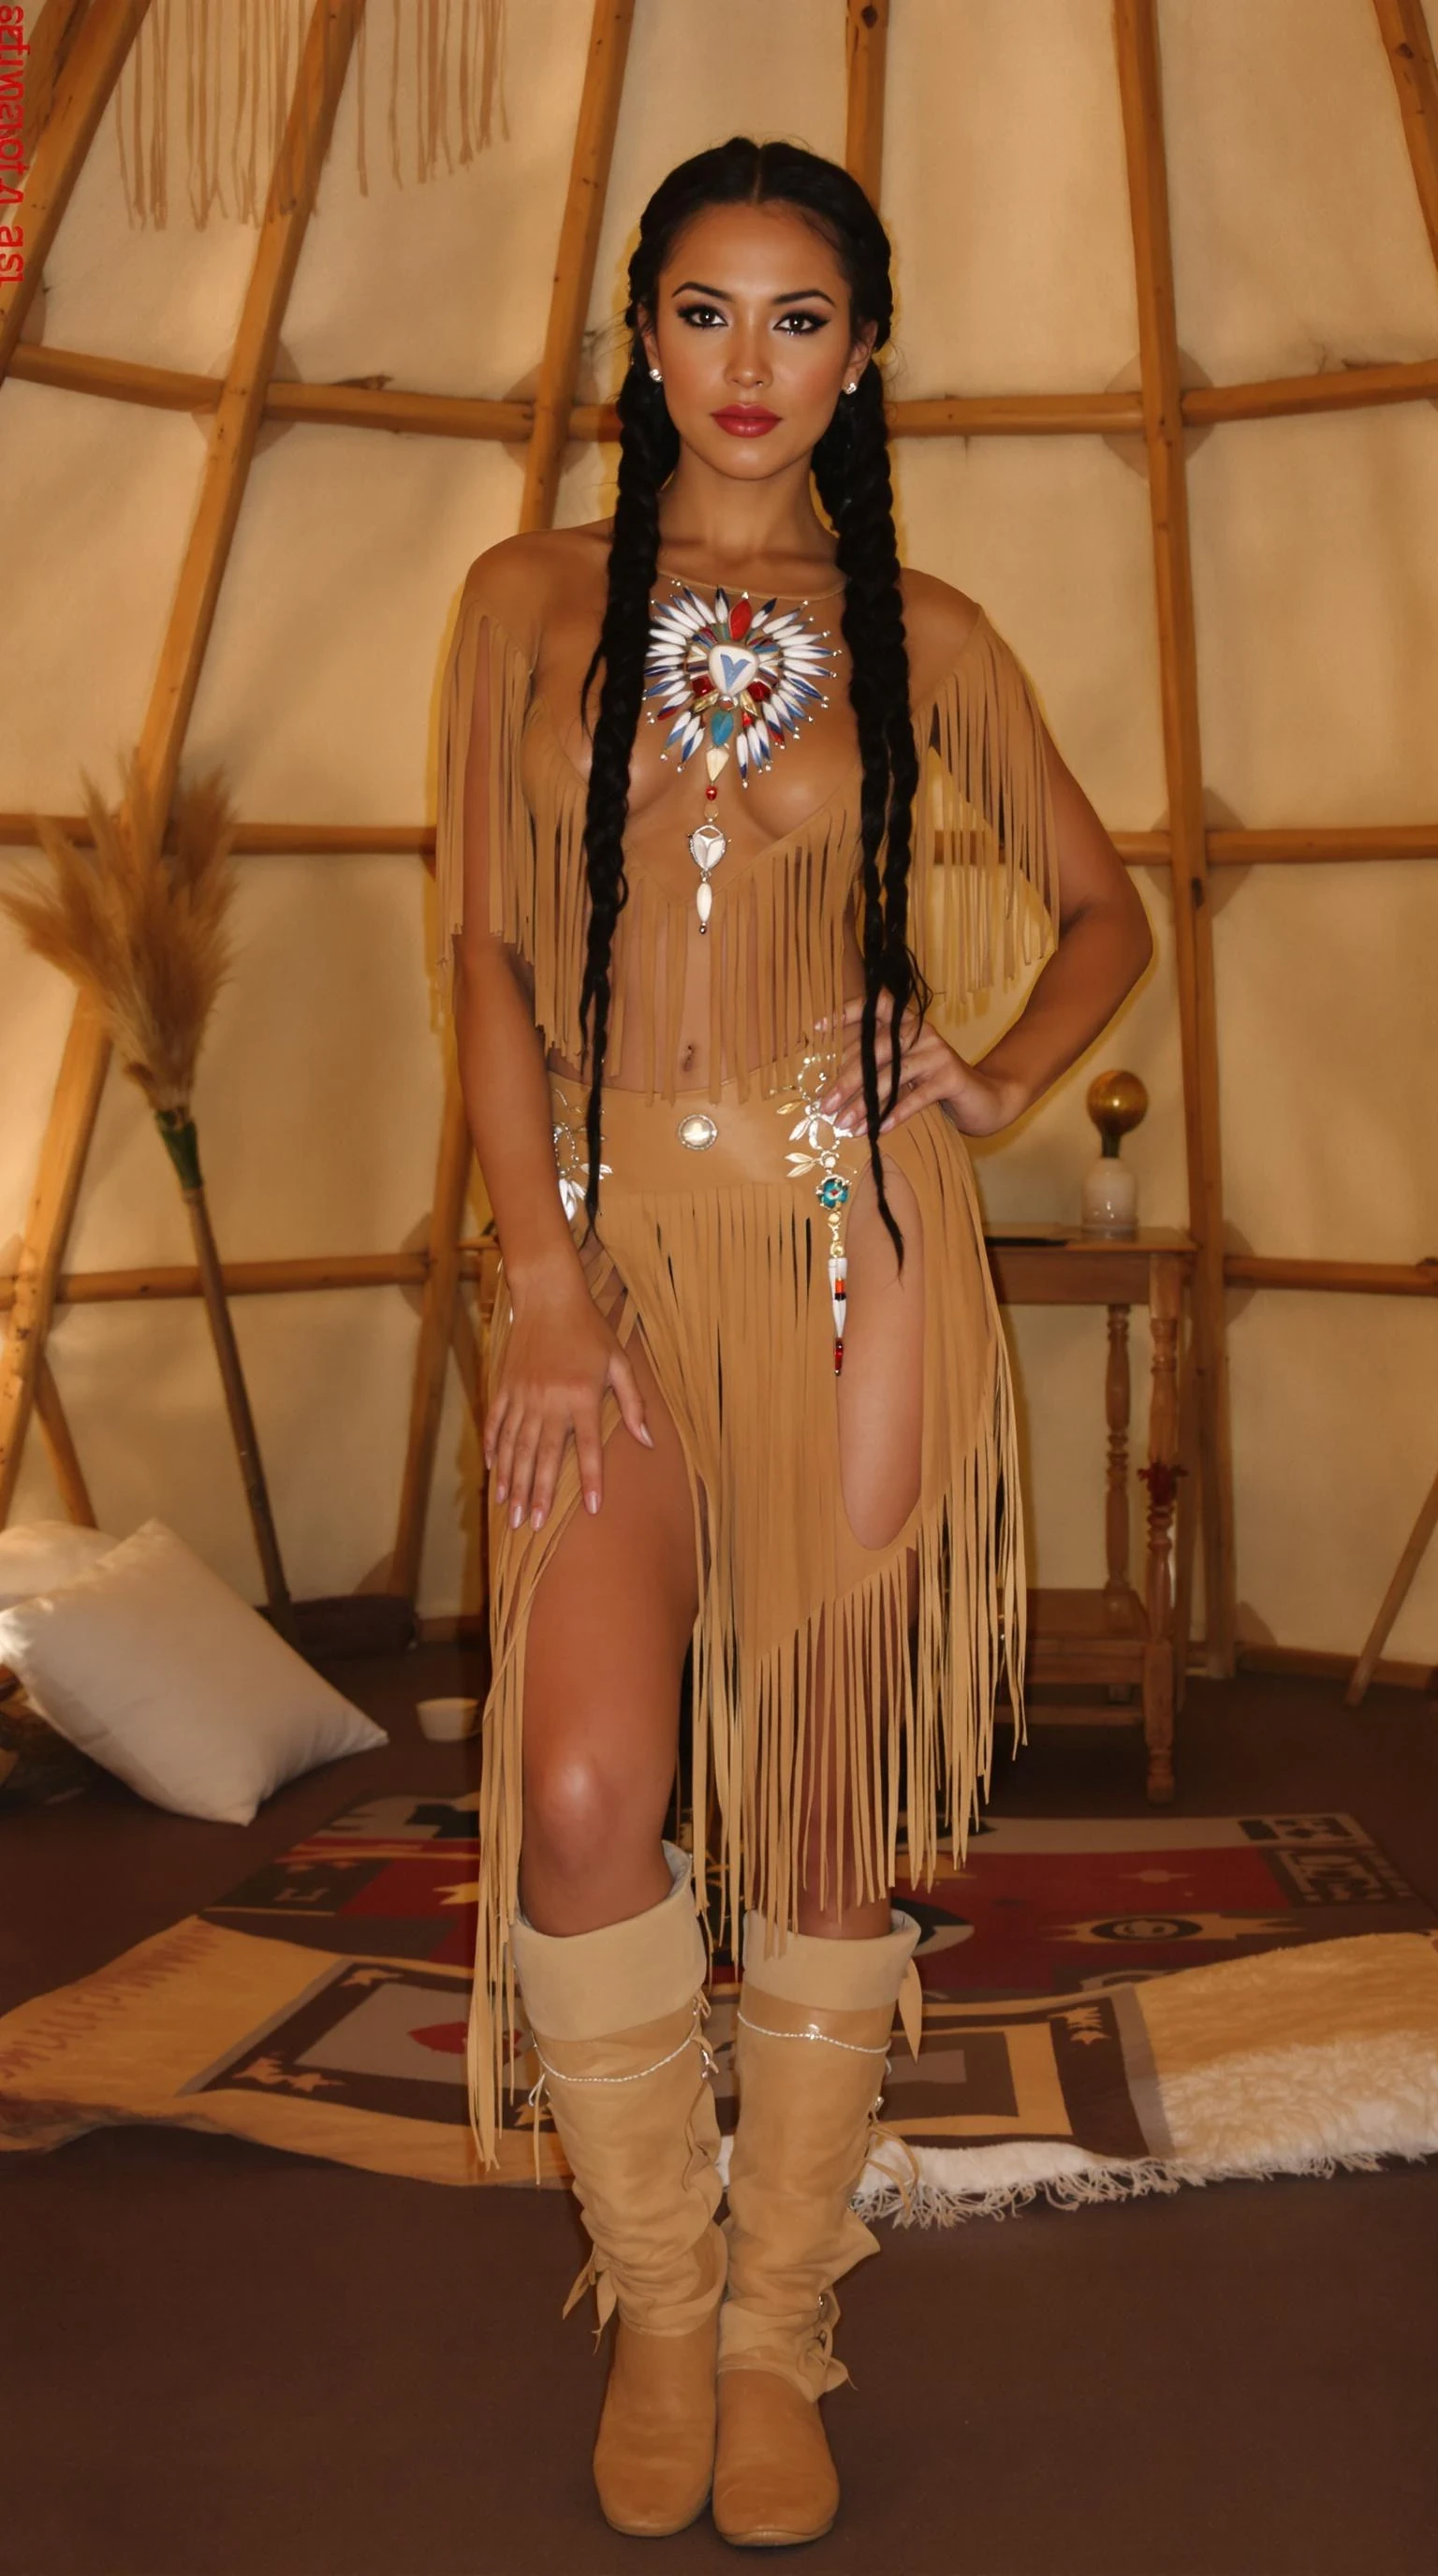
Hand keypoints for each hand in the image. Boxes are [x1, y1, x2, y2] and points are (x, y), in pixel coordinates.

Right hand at [483, 1267, 652, 1531]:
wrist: (548, 1297)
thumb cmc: (589, 1331)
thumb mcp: (619, 1362)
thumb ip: (633, 1403)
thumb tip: (647, 1440)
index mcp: (582, 1396)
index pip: (587, 1448)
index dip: (591, 1479)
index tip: (592, 1509)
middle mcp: (550, 1400)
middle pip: (542, 1456)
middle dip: (537, 1494)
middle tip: (531, 1526)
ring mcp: (523, 1395)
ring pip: (515, 1447)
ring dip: (512, 1481)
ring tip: (509, 1512)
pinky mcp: (505, 1387)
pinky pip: (497, 1424)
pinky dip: (494, 1449)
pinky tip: (493, 1473)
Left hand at [815, 997, 1026, 1139]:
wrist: (984, 1099)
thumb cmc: (934, 1085)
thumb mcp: (904, 1071)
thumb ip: (877, 1068)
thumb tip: (833, 1088)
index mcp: (906, 1024)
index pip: (874, 1007)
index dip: (846, 1013)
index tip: (819, 1028)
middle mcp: (920, 1032)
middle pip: (876, 1050)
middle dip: (847, 1080)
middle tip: (825, 1104)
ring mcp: (937, 1053)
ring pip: (892, 1076)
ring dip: (865, 1103)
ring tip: (844, 1124)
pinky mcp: (950, 1077)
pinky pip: (916, 1098)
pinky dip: (894, 1115)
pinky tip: (878, 1130)